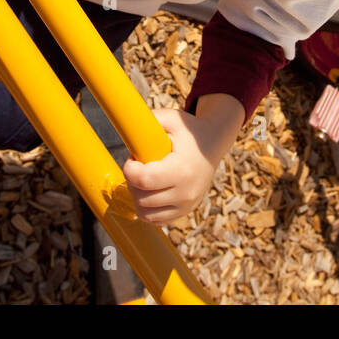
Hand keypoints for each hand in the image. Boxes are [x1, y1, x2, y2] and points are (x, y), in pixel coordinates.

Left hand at [123, 108, 231, 225]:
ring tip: (144, 179)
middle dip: (132, 182)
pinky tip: (149, 191)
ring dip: (137, 197)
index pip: (144, 180)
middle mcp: (186, 192)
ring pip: (145, 213)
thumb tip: (125, 124)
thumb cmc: (188, 131)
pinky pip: (155, 219)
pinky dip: (146, 209)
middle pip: (141, 199)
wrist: (212, 145)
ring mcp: (186, 205)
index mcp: (182, 169)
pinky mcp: (184, 212)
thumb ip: (148, 120)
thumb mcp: (171, 118)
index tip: (133, 159)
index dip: (130, 170)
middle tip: (139, 166)